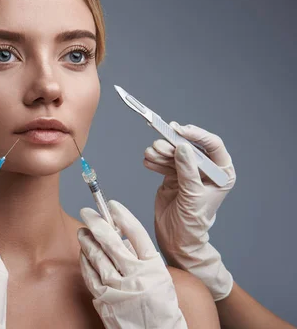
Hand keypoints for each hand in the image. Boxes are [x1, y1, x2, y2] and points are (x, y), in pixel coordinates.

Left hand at [78, 201, 187, 328]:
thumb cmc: (160, 306)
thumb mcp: (160, 278)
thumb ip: (142, 258)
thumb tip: (120, 237)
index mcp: (154, 268)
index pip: (137, 233)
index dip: (123, 216)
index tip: (112, 205)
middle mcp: (136, 277)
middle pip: (112, 241)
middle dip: (97, 223)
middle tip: (87, 212)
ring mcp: (119, 289)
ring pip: (97, 257)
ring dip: (87, 240)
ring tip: (82, 231)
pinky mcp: (105, 300)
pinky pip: (90, 275)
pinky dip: (85, 261)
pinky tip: (83, 253)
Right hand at [144, 122, 236, 300]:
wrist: (176, 238)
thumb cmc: (192, 222)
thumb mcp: (193, 196)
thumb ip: (188, 171)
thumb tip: (182, 147)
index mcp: (221, 173)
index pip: (212, 145)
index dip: (196, 135)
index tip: (180, 130)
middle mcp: (205, 170)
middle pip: (189, 146)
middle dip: (172, 144)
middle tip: (159, 145)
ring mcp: (188, 172)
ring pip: (173, 152)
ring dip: (160, 152)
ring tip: (151, 155)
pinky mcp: (172, 176)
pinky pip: (163, 161)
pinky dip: (155, 160)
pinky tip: (148, 162)